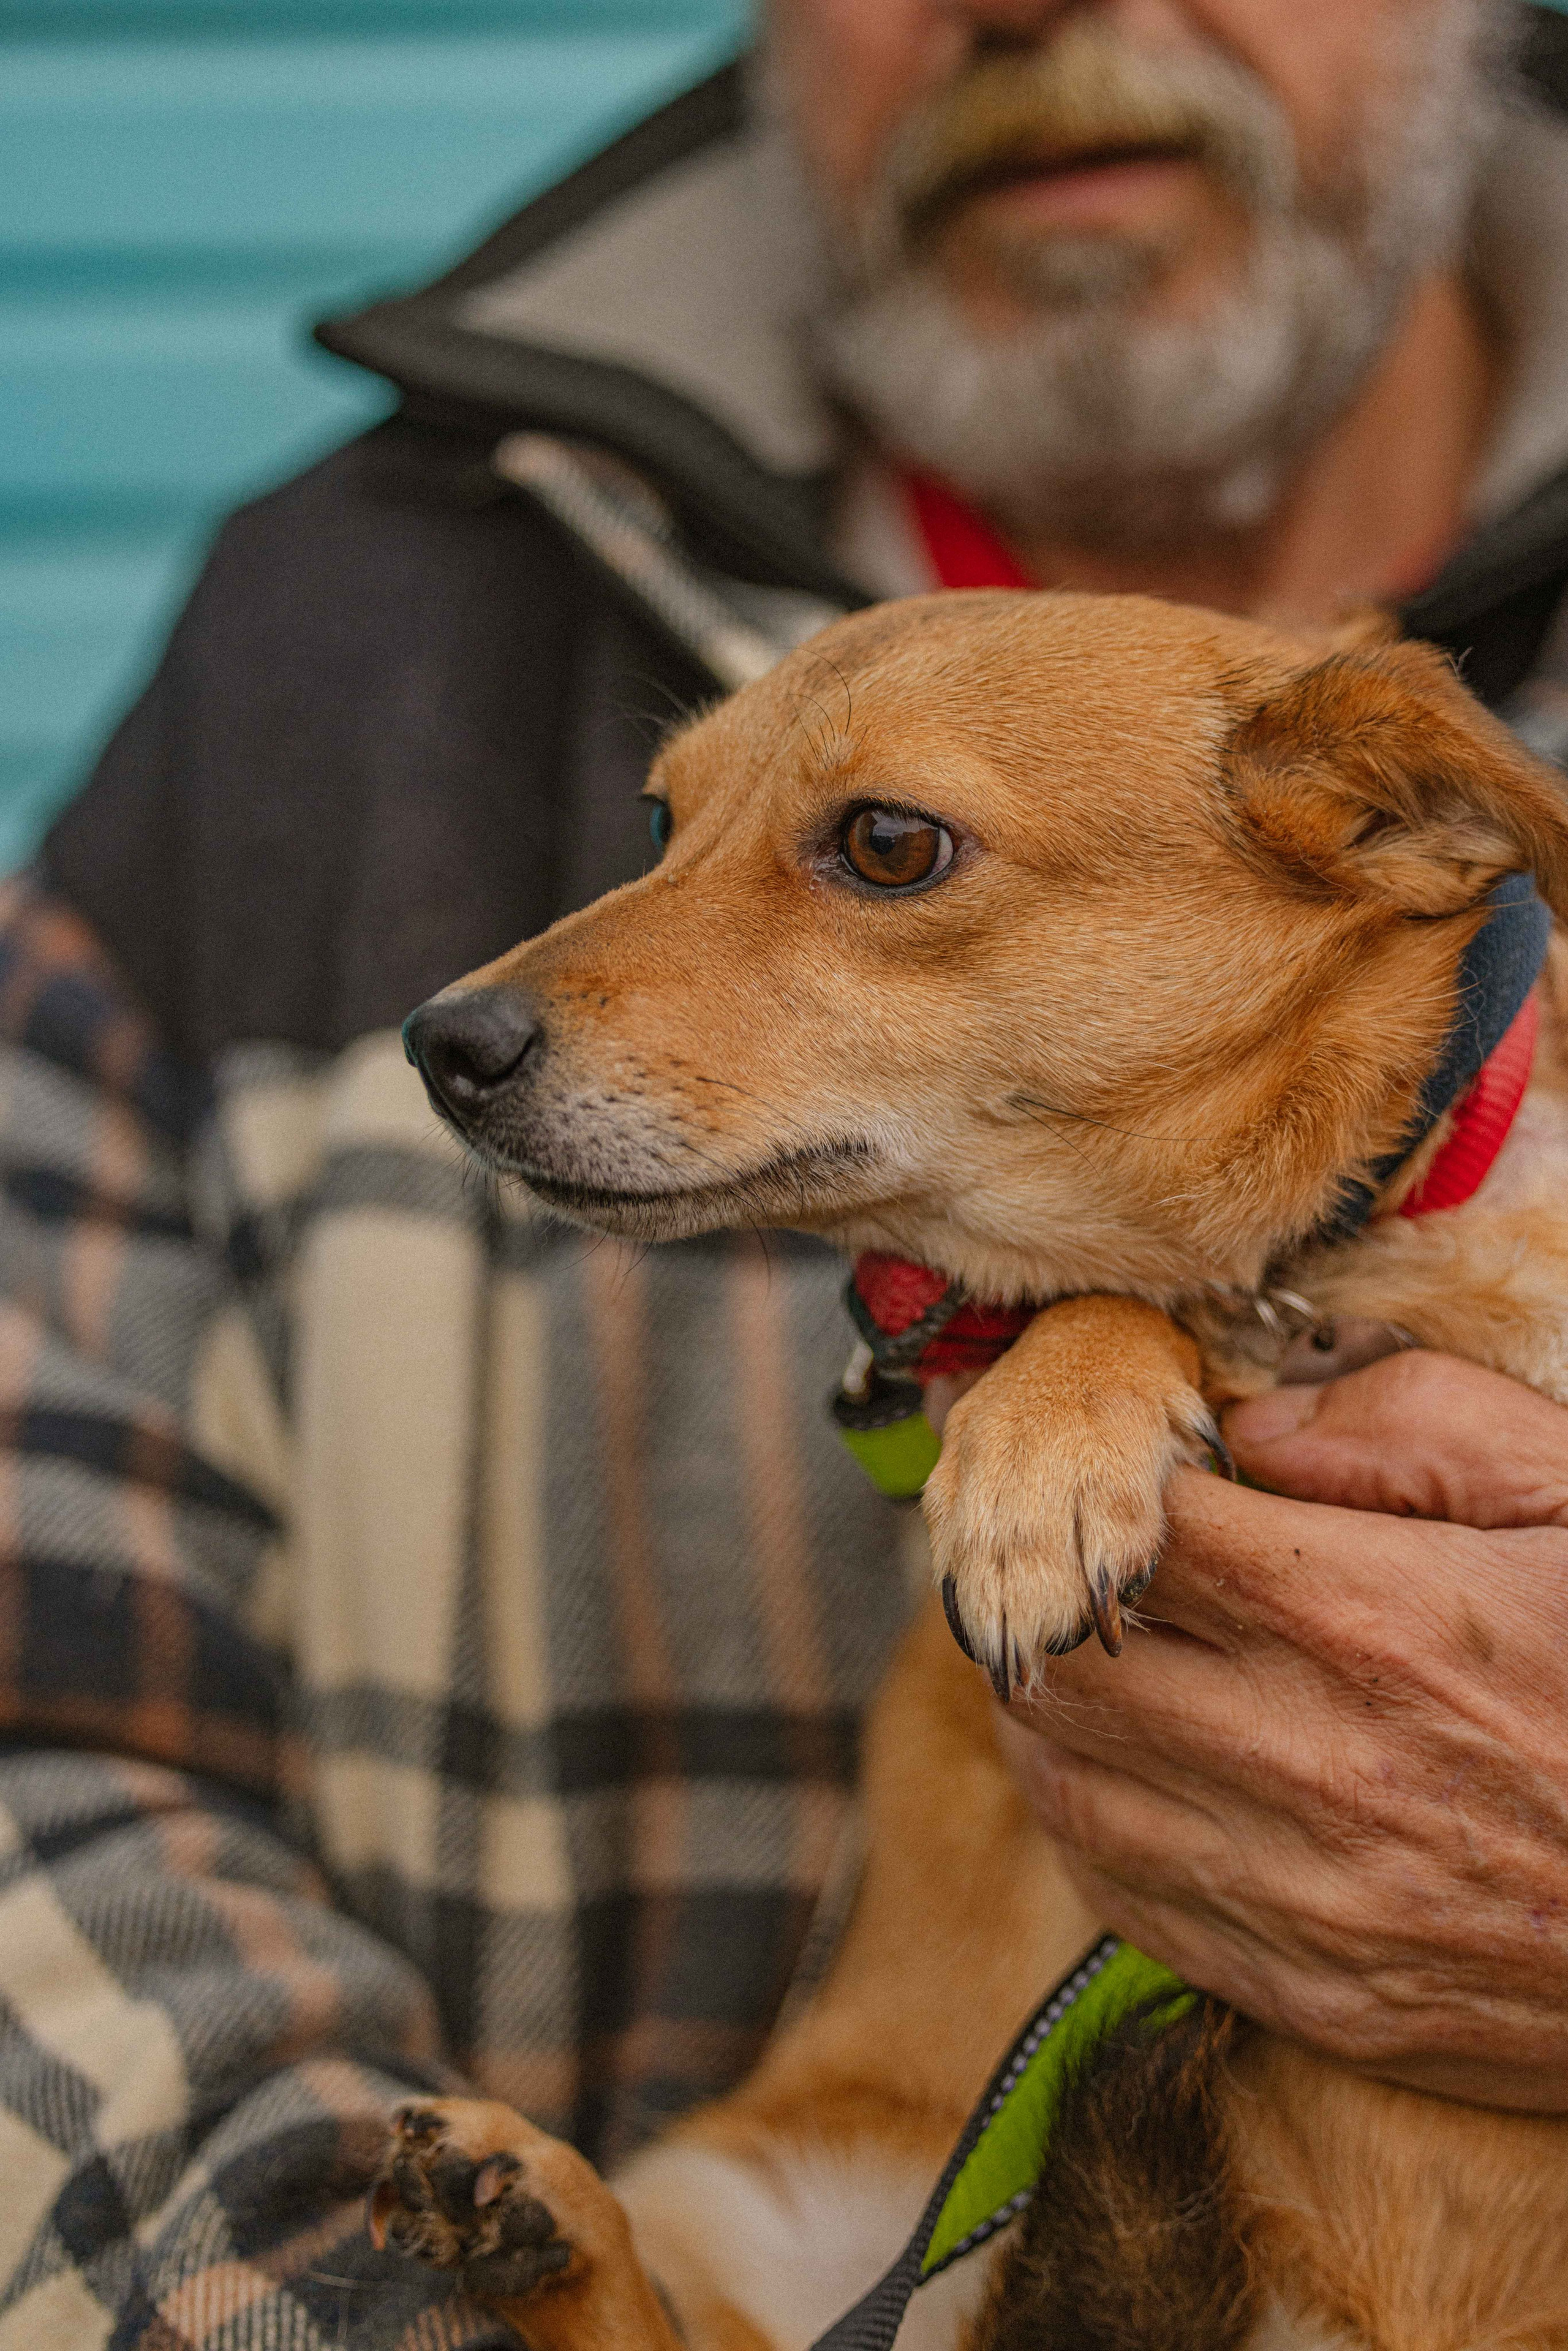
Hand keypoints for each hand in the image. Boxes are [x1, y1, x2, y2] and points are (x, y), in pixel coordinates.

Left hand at [992, 1350, 1567, 2109]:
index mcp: (1371, 1619)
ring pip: (1066, 1779)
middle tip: (1069, 1554)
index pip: (1135, 1529)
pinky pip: (1123, 1897)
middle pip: (1064, 1657)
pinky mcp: (1311, 1993)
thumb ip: (1416, 1422)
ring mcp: (1303, 1894)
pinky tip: (1120, 1768)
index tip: (1105, 1461)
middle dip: (1042, 1588)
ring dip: (1048, 1704)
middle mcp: (1313, 1762)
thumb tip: (1261, 1426)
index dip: (1092, 1478)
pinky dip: (1088, 1821)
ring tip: (1084, 1653)